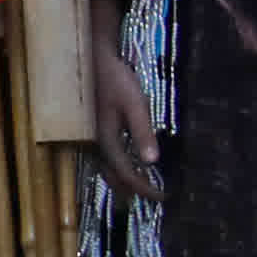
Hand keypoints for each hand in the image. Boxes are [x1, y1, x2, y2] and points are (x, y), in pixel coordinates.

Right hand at [89, 0, 161, 209]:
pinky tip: (127, 164)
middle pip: (112, 175)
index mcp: (107, 139)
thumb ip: (142, 132)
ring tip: (139, 189)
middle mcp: (97, 142)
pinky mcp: (96, 127)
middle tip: (152, 199)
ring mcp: (93, 135)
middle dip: (131, 190)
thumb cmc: (116, 79)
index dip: (144, 188)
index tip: (163, 197)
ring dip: (123, 181)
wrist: (94, 57)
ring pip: (106, 167)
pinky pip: (105, 157)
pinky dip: (117, 167)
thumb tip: (151, 162)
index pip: (126, 173)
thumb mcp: (134, 104)